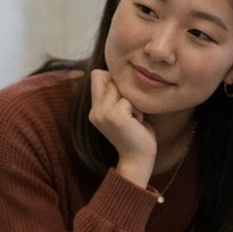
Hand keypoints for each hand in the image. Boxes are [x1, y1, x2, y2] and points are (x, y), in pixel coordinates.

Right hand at [88, 69, 156, 186]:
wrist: (138, 159)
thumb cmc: (136, 134)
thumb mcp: (123, 111)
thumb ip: (116, 95)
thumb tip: (117, 72)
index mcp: (94, 109)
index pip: (97, 75)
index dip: (113, 79)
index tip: (124, 98)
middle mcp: (95, 110)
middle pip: (109, 77)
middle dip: (125, 90)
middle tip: (131, 112)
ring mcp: (102, 113)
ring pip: (120, 88)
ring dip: (132, 101)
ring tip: (134, 118)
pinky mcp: (113, 115)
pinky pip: (128, 99)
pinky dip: (137, 109)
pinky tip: (137, 122)